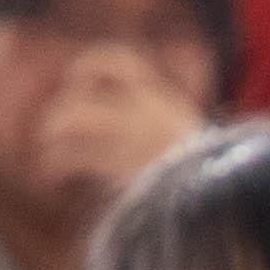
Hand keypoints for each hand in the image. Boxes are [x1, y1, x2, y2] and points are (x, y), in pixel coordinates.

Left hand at [22, 38, 213, 216]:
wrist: (220, 208)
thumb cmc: (201, 185)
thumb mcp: (187, 145)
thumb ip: (157, 129)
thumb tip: (120, 124)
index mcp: (164, 101)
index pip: (118, 60)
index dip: (86, 66)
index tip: (74, 85)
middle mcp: (146, 110)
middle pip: (78, 95)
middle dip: (56, 116)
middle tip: (52, 139)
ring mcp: (131, 137)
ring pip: (67, 120)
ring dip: (50, 143)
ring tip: (49, 165)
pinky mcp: (118, 167)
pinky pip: (69, 157)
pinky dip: (54, 168)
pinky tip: (56, 185)